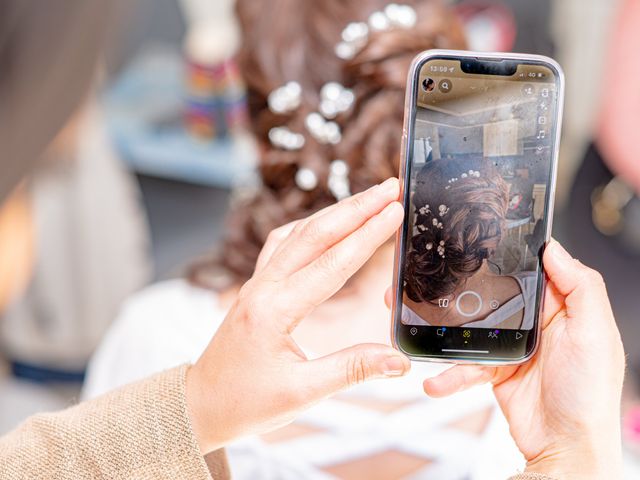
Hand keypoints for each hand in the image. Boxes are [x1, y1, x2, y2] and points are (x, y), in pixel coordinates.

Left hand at [186, 178, 409, 452]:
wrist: (201, 404)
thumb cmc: (245, 403)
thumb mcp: (301, 394)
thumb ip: (351, 370)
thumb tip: (400, 361)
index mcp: (274, 310)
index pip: (331, 264)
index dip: (368, 235)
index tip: (395, 211)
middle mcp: (263, 287)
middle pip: (314, 235)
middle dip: (356, 208)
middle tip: (390, 188)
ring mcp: (256, 283)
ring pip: (298, 234)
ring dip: (335, 213)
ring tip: (367, 199)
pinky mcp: (256, 286)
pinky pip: (283, 244)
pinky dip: (309, 228)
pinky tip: (325, 224)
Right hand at [418, 240, 625, 478]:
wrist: (566, 447)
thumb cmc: (590, 395)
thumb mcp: (595, 334)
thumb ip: (581, 287)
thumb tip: (555, 250)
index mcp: (564, 307)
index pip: (535, 270)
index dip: (512, 256)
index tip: (484, 244)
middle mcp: (538, 323)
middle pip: (495, 296)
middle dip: (466, 293)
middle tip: (441, 286)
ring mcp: (514, 346)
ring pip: (473, 330)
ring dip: (448, 335)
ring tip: (425, 334)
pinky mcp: (496, 369)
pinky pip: (467, 364)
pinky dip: (450, 373)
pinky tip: (437, 379)